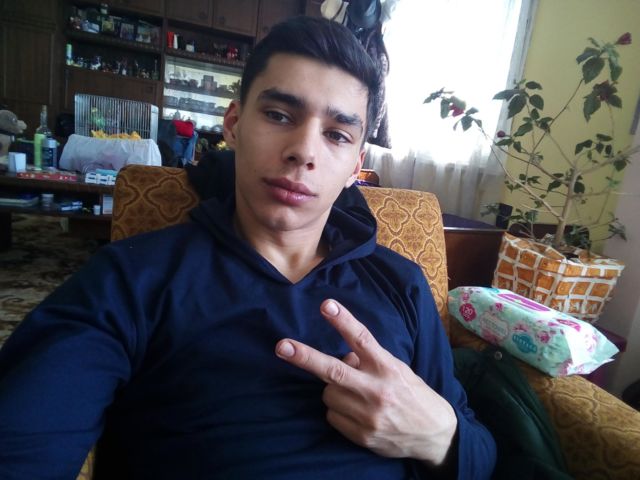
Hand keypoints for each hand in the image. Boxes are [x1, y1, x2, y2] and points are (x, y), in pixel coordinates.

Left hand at [275, 299, 456, 465]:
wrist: (434, 435)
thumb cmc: (413, 394)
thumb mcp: (397, 370)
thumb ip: (370, 360)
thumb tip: (343, 355)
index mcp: (388, 368)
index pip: (363, 339)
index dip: (343, 321)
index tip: (326, 305)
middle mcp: (377, 390)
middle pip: (334, 370)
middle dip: (305, 357)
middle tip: (282, 347)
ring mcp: (368, 415)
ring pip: (328, 394)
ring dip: (334, 390)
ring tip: (356, 394)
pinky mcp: (361, 435)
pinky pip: (332, 416)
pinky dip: (339, 411)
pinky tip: (357, 412)